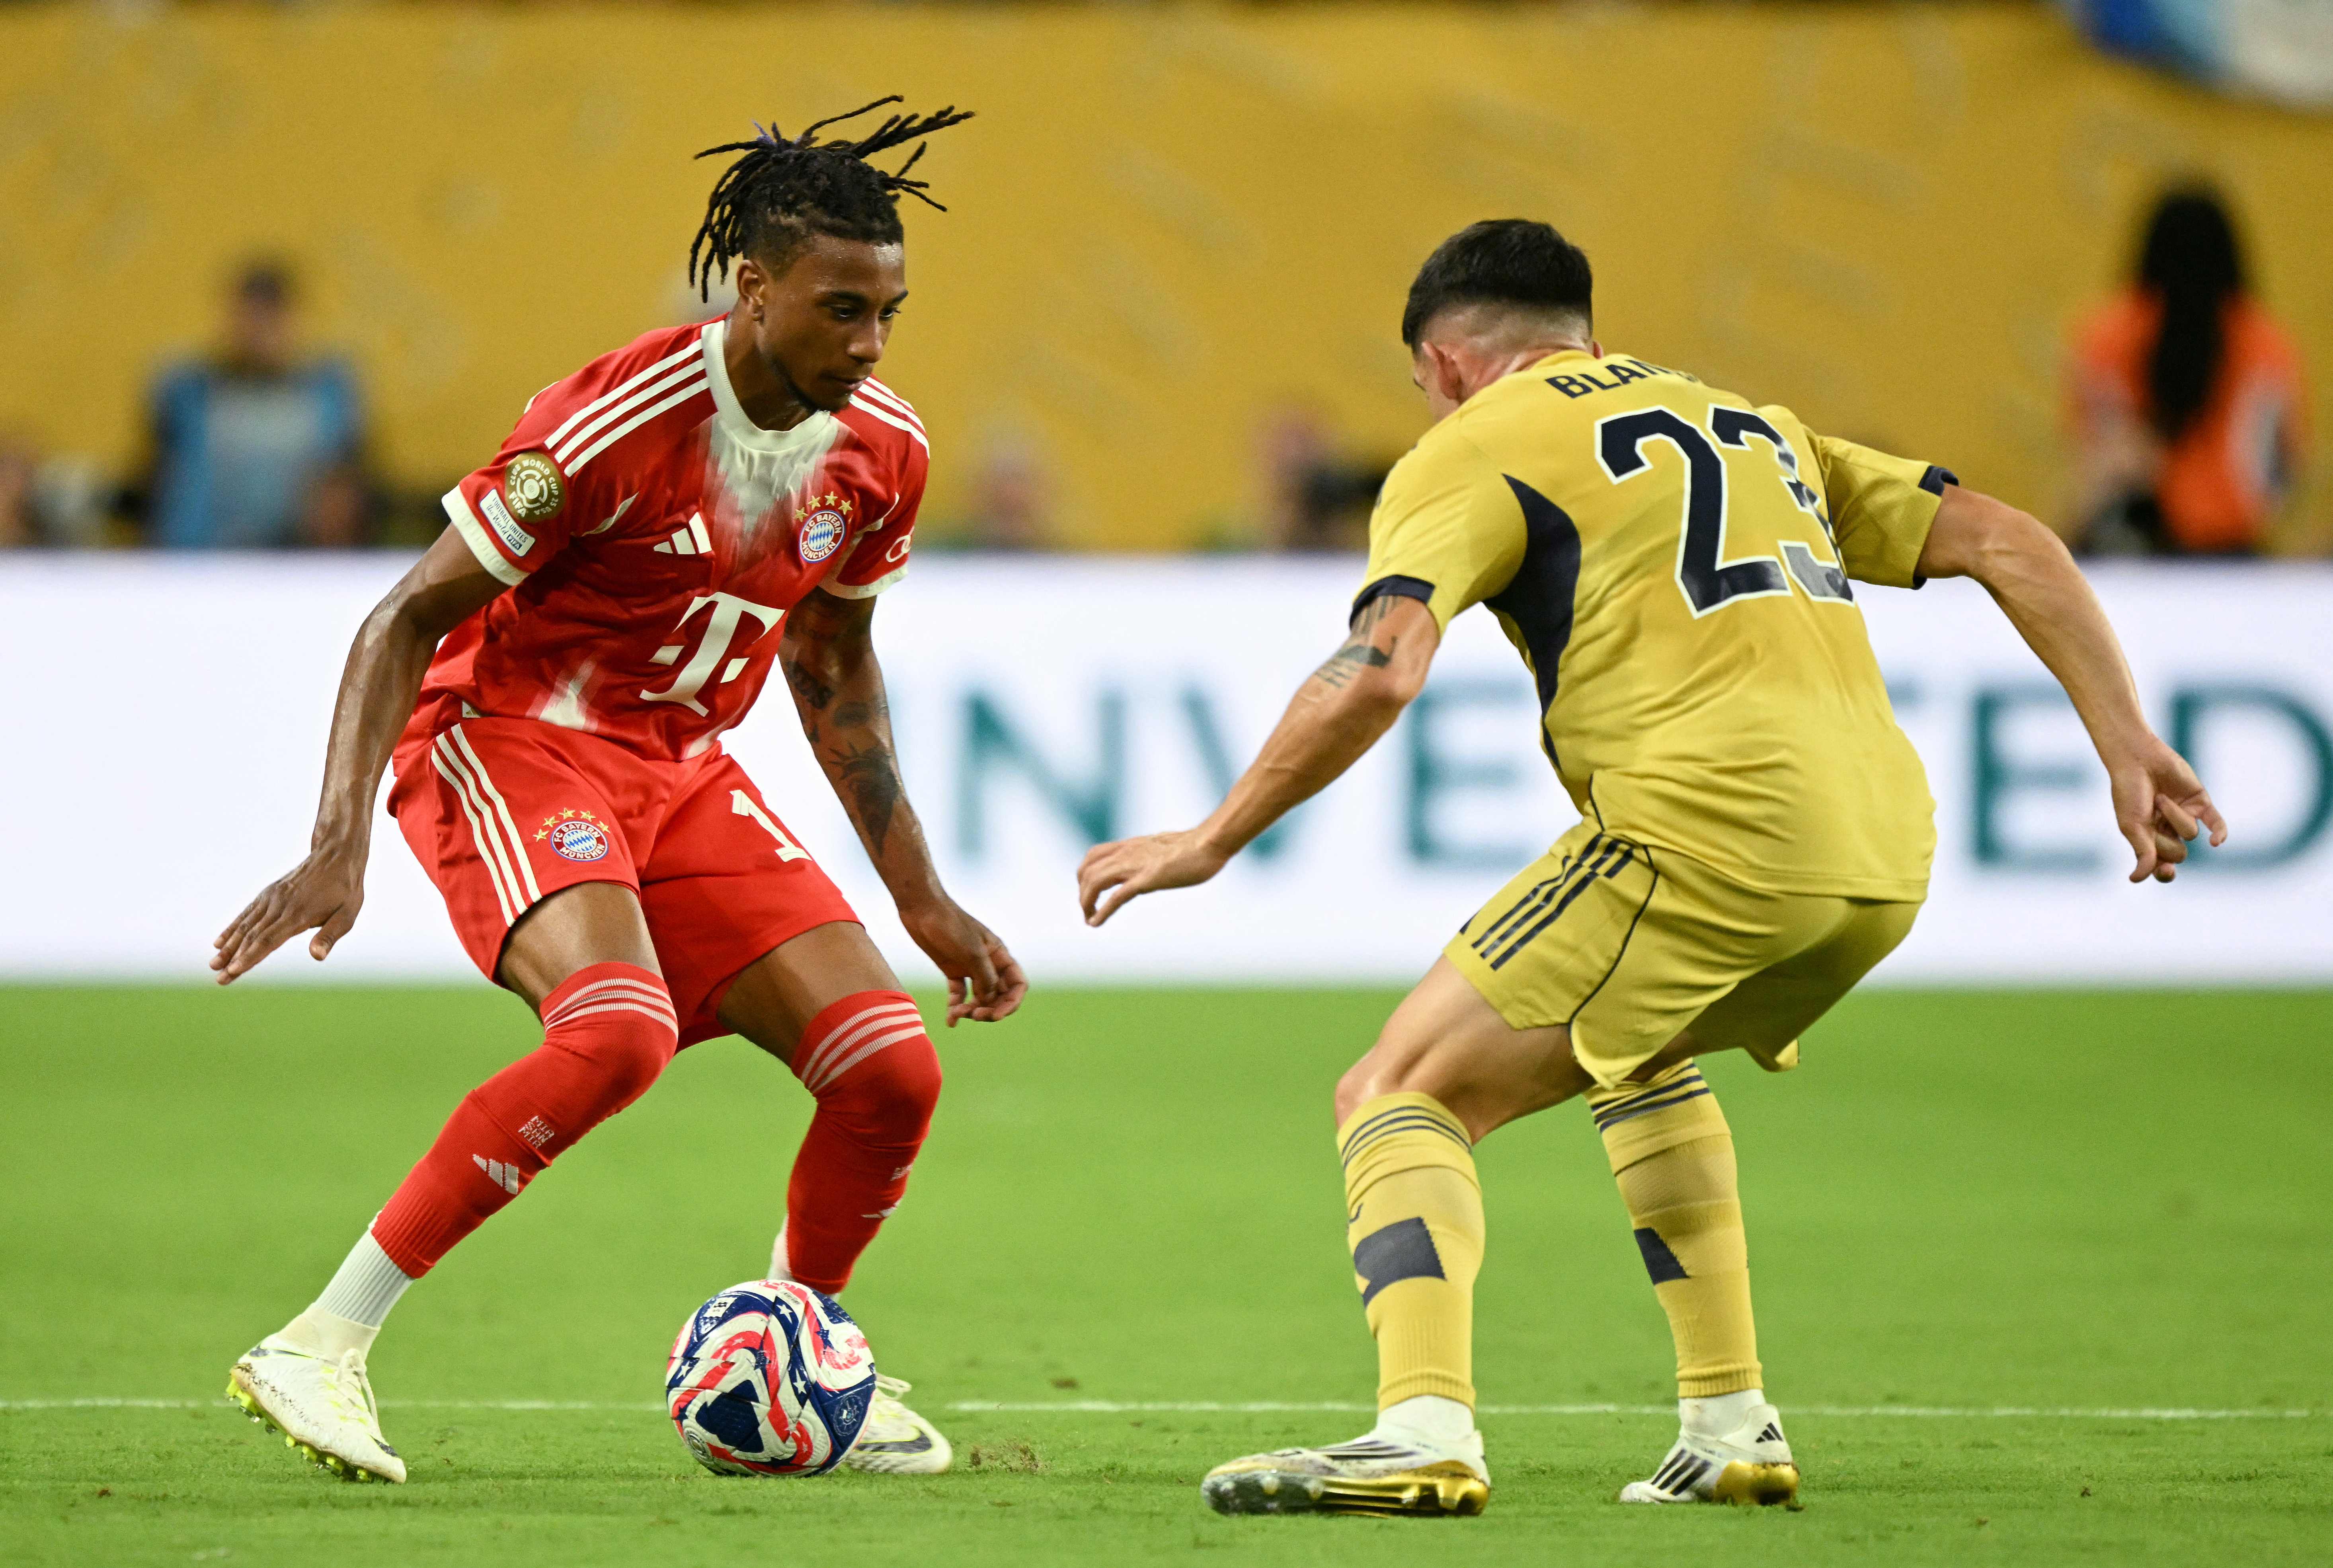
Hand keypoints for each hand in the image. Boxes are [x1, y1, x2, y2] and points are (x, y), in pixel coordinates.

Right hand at [211, 840, 367, 983]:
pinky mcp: (268, 894)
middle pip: (252, 937)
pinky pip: (247, 914)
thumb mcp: (347, 914)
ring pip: (245, 926)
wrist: (336, 856)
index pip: (268, 940)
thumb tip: (317, 957)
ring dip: (228, 947)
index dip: (250, 957)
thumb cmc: (345, 890)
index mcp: (297, 915)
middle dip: (234, 959)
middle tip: (219, 980)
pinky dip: (232, 928)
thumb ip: (330, 936)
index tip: (234, 972)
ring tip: (213, 965)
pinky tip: (220, 942)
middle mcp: (279, 906)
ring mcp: (271, 899)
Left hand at [899, 898, 1025, 1027]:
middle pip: (999, 994)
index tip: (997, 1015)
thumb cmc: (949, 925)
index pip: (1017, 984)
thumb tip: (989, 1000)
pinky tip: (950, 1021)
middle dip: (991, 1009)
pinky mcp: (952, 970)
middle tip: (975, 1016)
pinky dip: (956, 1008)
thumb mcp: (972, 952)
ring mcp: (970, 968)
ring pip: (979, 998)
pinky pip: (959, 995)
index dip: (1012, 1002)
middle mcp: (988, 963)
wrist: (921, 909)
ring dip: (972, 1010)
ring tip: (958, 1015)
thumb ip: (985, 978)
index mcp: (999, 955)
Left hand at [1078, 829, 1229, 926]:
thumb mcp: (1166, 848)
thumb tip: (1156, 862)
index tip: (1089, 891)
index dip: (1085, 873)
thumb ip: (1154, 854)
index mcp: (1131, 845)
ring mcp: (1135, 866)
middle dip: (1082, 892)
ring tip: (1088, 919)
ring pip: (1095, 882)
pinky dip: (1101, 911)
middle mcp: (1127, 853)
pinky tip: (1095, 923)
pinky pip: (1115, 897)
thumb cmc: (1196, 846)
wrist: (1209, 843)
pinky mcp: (1147, 879)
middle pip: (1088, 870)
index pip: (1094, 855)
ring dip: (1086, 903)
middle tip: (1087, 910)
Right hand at [2107, 733, 2227, 883]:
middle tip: (2151, 821)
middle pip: (2178, 854)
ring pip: (2191, 833)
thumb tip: (2137, 879)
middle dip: (2166, 839)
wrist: (2137, 758)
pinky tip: (2217, 842)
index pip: (2161, 867)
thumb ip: (2142, 852)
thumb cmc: (2128, 792)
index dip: (2164, 872)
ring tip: (2160, 798)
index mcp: (2148, 840)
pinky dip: (2219, 832)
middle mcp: (2169, 831)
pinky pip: (2216, 823)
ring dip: (2175, 816)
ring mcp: (2186, 817)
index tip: (2164, 871)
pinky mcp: (2201, 803)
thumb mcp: (2132, 826)